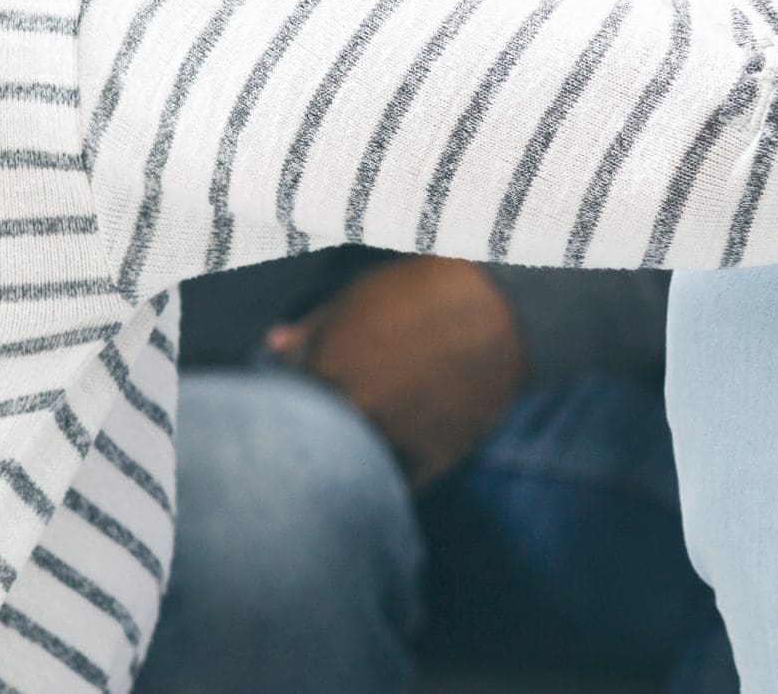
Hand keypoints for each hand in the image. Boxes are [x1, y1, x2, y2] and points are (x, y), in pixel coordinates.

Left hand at [268, 256, 526, 491]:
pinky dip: (384, 479)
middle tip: (332, 419)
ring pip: (348, 471)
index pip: (281, 404)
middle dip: (314, 433)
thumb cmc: (426, 292)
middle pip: (310, 443)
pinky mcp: (428, 461)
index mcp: (325, 366)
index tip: (303, 393)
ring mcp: (391, 439)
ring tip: (363, 437)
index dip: (289, 399)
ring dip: (347, 460)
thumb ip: (313, 327)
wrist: (505, 311)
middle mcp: (353, 410)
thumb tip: (271, 347)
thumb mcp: (362, 296)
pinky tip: (388, 454)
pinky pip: (389, 486)